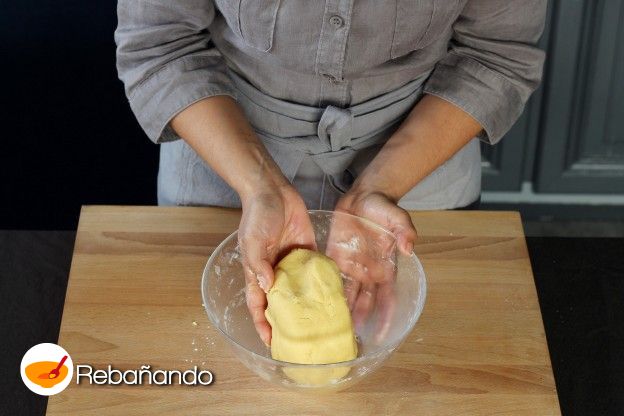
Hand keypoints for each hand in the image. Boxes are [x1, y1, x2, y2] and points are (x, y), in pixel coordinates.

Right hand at [238, 183, 315, 345]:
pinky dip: (321, 283)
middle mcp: (275, 272)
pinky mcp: (307, 251)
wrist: (273, 191)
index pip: (258, 305)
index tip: (271, 342)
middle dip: (287, 321)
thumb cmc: (257, 216)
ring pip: (299, 290)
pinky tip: (332, 296)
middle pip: (280, 302)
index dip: (262, 324)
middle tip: (299, 339)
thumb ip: (258, 264)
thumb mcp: (252, 240)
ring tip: (319, 323)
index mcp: (258, 272)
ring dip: (306, 305)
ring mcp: (291, 262)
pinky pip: (315, 271)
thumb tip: (267, 286)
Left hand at [328, 189, 416, 341]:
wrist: (364, 196)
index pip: (387, 299)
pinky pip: (329, 277)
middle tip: (348, 340)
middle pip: (364, 302)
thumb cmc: (384, 208)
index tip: (379, 336)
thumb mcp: (398, 217)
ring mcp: (351, 266)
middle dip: (357, 320)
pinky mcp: (334, 258)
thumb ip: (405, 231)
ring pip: (346, 294)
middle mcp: (368, 272)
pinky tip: (314, 304)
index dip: (384, 317)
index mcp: (385, 268)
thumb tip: (409, 248)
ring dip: (340, 311)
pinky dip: (323, 290)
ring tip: (330, 329)